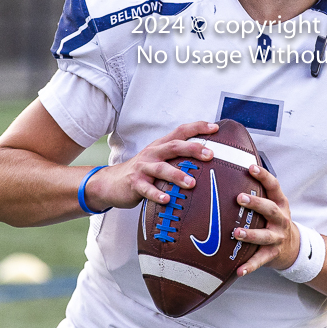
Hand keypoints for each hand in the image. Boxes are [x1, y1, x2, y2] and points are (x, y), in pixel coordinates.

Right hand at [84, 121, 217, 211]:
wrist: (111, 182)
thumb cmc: (143, 171)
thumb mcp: (159, 159)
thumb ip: (178, 157)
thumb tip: (208, 158)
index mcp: (161, 145)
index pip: (181, 131)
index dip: (198, 127)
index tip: (215, 128)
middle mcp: (153, 153)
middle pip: (174, 146)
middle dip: (193, 149)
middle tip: (210, 155)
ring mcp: (143, 168)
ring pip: (161, 169)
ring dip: (177, 175)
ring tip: (192, 183)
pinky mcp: (134, 184)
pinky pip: (146, 190)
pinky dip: (157, 195)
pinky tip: (167, 200)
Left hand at [233, 165, 299, 275]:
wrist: (294, 247)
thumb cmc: (274, 220)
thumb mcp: (273, 205)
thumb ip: (258, 193)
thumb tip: (233, 173)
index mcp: (280, 203)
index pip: (274, 186)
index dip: (264, 176)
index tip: (250, 167)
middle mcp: (281, 219)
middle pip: (270, 209)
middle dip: (255, 203)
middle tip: (239, 198)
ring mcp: (277, 237)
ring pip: (265, 236)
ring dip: (251, 234)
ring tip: (236, 233)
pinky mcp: (272, 254)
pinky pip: (260, 260)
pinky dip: (249, 266)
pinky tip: (238, 270)